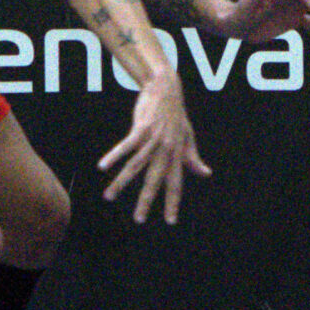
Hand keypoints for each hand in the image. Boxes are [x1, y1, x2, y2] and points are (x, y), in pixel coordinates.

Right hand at [97, 68, 210, 224]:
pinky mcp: (142, 128)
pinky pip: (126, 145)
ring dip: (121, 182)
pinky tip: (103, 166)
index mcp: (177, 154)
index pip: (176, 183)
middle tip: (139, 219)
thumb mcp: (188, 136)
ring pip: (136, 166)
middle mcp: (166, 150)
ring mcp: (154, 139)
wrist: (167, 88)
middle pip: (155, 180)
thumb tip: (206, 174)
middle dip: (146, 201)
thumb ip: (192, 157)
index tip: (171, 221)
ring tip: (108, 196)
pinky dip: (114, 155)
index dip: (173, 202)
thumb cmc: (175, 115)